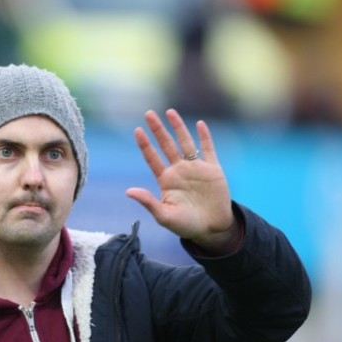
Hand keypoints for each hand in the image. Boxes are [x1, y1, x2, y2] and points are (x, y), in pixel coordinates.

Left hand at [125, 109, 238, 249]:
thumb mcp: (164, 216)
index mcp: (166, 180)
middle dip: (158, 129)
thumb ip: (148, 202)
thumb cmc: (186, 225)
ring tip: (170, 112)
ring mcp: (196, 168)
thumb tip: (128, 191)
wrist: (212, 229)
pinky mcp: (213, 170)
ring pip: (185, 143)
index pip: (152, 158)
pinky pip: (208, 149)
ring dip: (178, 127)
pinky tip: (199, 124)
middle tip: (148, 113)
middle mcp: (179, 171)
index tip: (137, 131)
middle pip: (166, 145)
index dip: (145, 145)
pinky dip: (205, 137)